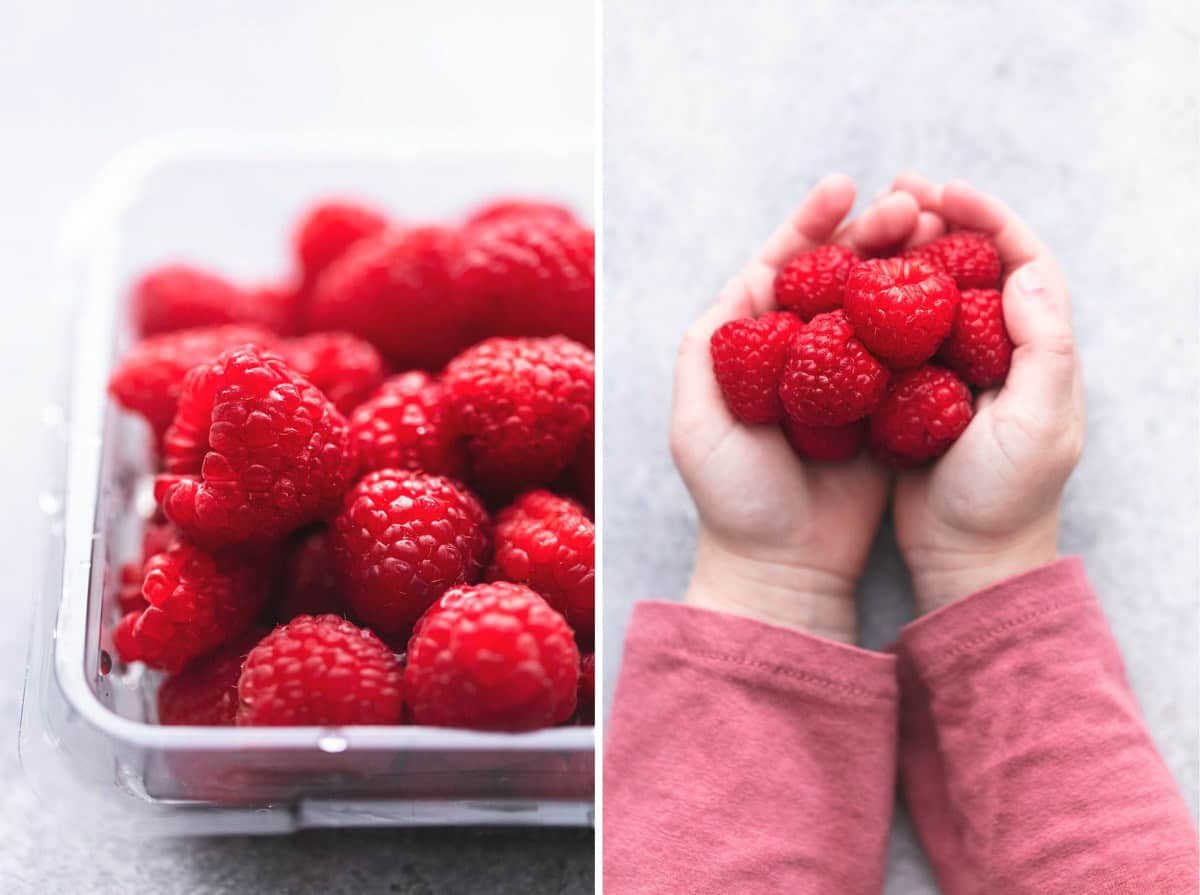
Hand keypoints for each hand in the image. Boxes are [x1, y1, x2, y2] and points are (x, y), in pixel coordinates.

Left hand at [671, 174, 922, 642]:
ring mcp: (845, 380)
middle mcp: (799, 355)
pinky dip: (929, 320)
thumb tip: (736, 286)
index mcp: (751, 348)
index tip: (843, 188)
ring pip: (878, 305)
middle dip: (870, 233)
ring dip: (904, 263)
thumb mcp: (697, 425)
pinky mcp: (884, 409)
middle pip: (837, 276)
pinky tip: (954, 289)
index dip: (810, 225)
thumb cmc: (732, 499)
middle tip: (908, 203)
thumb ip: (704, 355)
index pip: (782, 269)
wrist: (782, 565)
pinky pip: (908, 354)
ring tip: (935, 228)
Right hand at [889, 173, 1084, 612]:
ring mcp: (950, 371)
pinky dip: (870, 300)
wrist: (966, 560)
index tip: (948, 191)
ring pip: (926, 291)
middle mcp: (995, 350)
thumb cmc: (1005, 500)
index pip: (1023, 261)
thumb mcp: (1036, 426)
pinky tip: (843, 285)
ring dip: (900, 251)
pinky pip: (889, 331)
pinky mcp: (909, 393)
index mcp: (1038, 349)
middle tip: (898, 190)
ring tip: (867, 220)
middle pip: (970, 264)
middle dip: (937, 219)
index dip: (989, 218)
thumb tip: (1026, 269)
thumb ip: (1043, 347)